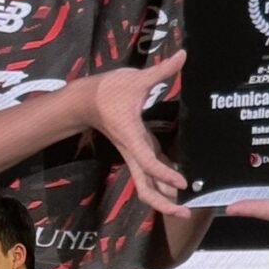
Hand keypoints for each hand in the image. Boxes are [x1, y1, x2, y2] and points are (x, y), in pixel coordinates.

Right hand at [82, 52, 190, 217]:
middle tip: (184, 213)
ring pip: (146, 184)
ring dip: (163, 198)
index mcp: (132, 137)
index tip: (182, 183)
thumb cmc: (108, 89)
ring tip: (184, 207)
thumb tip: (182, 54)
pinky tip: (179, 185)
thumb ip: (161, 71)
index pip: (148, 163)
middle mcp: (133, 152)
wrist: (85, 99)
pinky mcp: (138, 151)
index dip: (164, 175)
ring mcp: (135, 154)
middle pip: (144, 188)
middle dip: (163, 204)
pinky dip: (163, 181)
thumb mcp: (135, 78)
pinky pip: (150, 172)